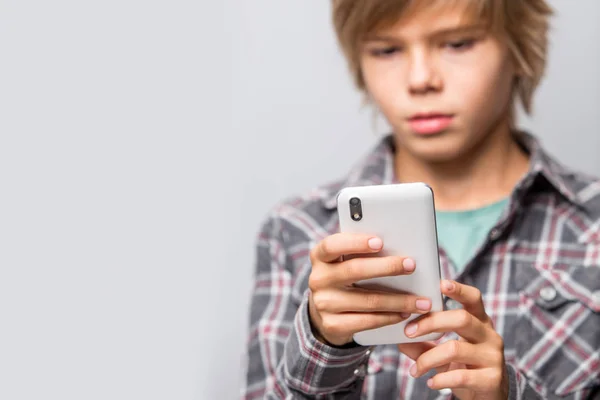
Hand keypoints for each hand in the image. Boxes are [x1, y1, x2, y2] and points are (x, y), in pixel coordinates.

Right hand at [307, 233, 432, 345]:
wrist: (325, 310)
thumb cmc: (344, 277)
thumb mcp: (344, 261)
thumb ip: (361, 252)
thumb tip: (399, 246)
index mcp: (320, 257)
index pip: (333, 245)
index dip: (355, 243)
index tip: (380, 242)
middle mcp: (318, 279)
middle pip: (354, 271)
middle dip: (387, 267)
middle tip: (411, 265)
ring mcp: (324, 304)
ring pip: (368, 300)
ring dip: (399, 300)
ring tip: (421, 300)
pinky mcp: (333, 325)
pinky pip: (367, 321)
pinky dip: (390, 317)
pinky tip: (404, 314)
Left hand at [397, 280, 508, 399]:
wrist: (490, 396)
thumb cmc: (464, 366)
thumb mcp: (445, 352)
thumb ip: (423, 344)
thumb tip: (399, 338)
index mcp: (479, 321)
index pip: (474, 298)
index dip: (459, 289)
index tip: (440, 284)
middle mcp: (489, 335)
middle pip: (461, 318)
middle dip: (431, 323)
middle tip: (409, 332)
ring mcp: (492, 357)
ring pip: (455, 349)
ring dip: (428, 359)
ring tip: (416, 369)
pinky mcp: (491, 379)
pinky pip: (460, 376)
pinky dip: (440, 379)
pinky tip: (430, 382)